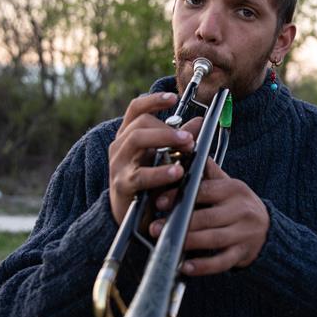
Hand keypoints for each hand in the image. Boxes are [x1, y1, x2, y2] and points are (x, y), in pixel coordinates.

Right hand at [108, 92, 196, 223]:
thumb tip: (199, 122)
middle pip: (140, 123)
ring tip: (187, 147)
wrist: (131, 219)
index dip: (154, 100)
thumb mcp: (164, 159)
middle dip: (168, 127)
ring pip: (136, 139)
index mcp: (128, 137)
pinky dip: (161, 172)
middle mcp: (120, 147)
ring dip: (165, 139)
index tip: (173, 97)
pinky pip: (140, 174)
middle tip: (190, 138)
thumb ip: (179, 140)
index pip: (136, 109)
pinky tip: (177, 171)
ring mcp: (118, 165)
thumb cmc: (149, 185)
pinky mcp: (122, 185)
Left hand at [149, 158, 268, 275]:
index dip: (180, 196)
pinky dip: (203, 266)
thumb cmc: (238, 205)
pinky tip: (186, 267)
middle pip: (207, 217)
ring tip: (167, 245)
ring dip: (187, 243)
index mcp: (234, 189)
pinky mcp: (243, 253)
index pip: (204, 191)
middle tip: (156, 228)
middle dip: (179, 223)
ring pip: (213, 239)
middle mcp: (241, 210)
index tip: (159, 202)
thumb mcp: (228, 184)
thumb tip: (185, 151)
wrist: (267, 229)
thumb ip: (208, 172)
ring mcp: (244, 233)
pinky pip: (221, 261)